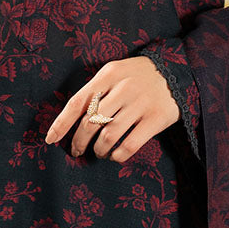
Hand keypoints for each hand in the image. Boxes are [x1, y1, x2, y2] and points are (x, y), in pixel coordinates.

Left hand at [44, 56, 180, 161]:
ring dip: (98, 150)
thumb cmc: (138, 76)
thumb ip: (96, 90)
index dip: (61, 123)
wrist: (177, 71)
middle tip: (77, 150)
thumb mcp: (115, 72)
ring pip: (108, 136)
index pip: (77, 102)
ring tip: (98, 152)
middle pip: (90, 122)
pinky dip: (117, 155)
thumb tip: (72, 119)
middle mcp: (122, 88)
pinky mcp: (156, 119)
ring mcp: (140, 103)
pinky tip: (114, 156)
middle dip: (79, 141)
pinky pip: (129, 145)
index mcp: (108, 74)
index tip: (50, 139)